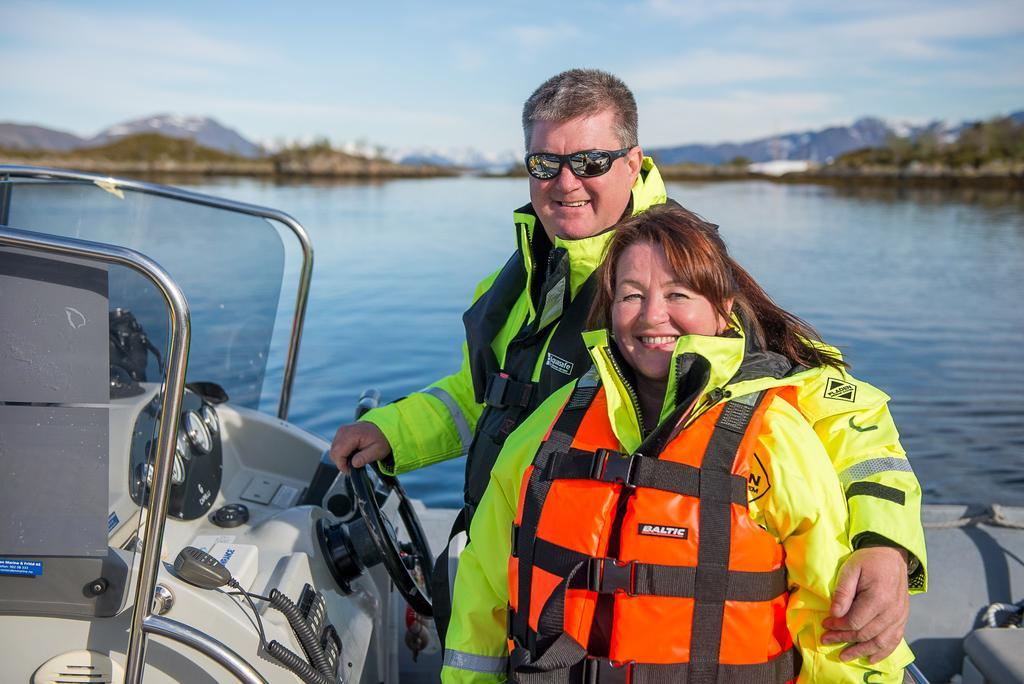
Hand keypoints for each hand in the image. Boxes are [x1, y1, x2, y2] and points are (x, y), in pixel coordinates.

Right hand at [330, 422, 391, 473]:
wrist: (382, 428)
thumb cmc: (380, 439)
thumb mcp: (377, 451)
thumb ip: (365, 457)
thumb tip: (354, 464)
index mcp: (352, 434)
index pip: (338, 453)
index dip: (342, 465)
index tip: (350, 470)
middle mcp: (344, 431)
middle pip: (334, 452)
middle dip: (341, 462)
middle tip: (352, 467)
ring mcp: (341, 431)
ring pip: (333, 450)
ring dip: (341, 458)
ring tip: (354, 459)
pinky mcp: (341, 433)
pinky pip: (336, 446)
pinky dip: (342, 453)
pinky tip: (352, 454)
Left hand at [822, 546, 909, 662]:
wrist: (892, 556)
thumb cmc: (868, 561)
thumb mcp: (850, 569)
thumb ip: (843, 592)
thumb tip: (834, 613)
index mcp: (878, 598)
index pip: (855, 621)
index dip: (838, 626)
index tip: (825, 624)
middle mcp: (891, 611)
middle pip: (865, 634)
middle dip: (843, 639)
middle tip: (826, 640)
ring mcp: (899, 617)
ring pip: (879, 642)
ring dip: (860, 651)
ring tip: (844, 656)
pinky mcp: (902, 619)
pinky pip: (894, 641)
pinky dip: (882, 652)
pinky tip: (870, 659)